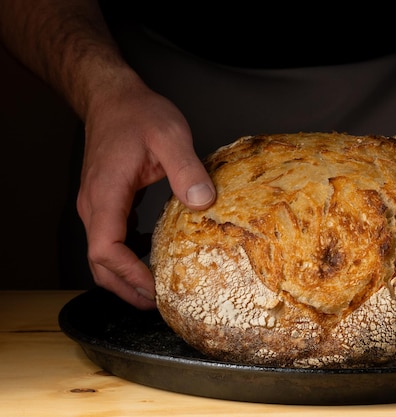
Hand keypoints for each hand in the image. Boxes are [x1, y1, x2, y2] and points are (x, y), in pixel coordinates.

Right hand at [77, 82, 214, 308]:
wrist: (113, 98)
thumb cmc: (137, 114)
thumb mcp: (170, 136)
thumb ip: (187, 169)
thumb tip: (203, 204)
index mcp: (106, 194)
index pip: (106, 250)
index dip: (128, 275)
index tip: (155, 289)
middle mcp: (95, 206)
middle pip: (99, 264)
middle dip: (126, 288)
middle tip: (158, 304)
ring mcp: (97, 205)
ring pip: (102, 255)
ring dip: (125, 277)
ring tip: (156, 289)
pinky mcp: (106, 202)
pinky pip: (110, 239)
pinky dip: (127, 257)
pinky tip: (152, 255)